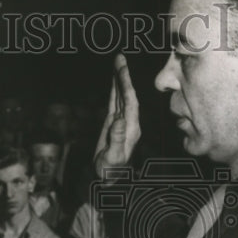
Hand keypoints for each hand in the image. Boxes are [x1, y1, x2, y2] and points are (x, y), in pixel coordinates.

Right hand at [93, 53, 140, 177]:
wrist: (106, 179)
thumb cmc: (109, 171)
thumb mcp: (113, 158)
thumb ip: (116, 140)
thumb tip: (119, 120)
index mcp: (131, 129)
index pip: (130, 102)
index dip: (126, 85)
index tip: (122, 70)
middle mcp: (129, 123)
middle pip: (127, 95)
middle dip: (123, 76)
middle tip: (119, 57)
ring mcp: (122, 122)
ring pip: (121, 96)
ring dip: (119, 79)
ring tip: (117, 62)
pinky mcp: (114, 123)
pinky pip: (115, 103)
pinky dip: (114, 90)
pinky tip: (113, 80)